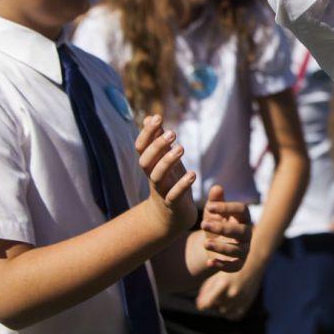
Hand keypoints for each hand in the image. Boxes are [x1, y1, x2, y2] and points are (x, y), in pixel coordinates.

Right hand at [135, 115, 196, 234]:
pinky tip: (192, 174)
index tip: (157, 117)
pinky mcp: (172, 204)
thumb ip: (158, 139)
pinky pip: (173, 195)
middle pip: (145, 161)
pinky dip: (182, 185)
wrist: (170, 216)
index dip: (146, 133)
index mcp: (150, 165)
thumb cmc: (169, 182)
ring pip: (157, 177)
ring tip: (181, 148)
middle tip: (173, 132)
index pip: (141, 147)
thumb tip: (150, 117)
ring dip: (167, 162)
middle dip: (157, 146)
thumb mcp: (164, 160)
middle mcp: (152, 177)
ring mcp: (161, 191)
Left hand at [195, 261, 261, 319]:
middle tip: (218, 291)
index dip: (203, 304)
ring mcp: (241, 298)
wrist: (254, 262)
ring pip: (223, 311)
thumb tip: (199, 306)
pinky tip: (230, 303)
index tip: (204, 301)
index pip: (207, 303)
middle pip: (215, 306)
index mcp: (223, 284)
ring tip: (224, 295)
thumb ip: (206, 290)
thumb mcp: (217, 274)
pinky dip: (230, 313)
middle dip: (213, 301)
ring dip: (221, 306)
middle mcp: (232, 293)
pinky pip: (234, 316)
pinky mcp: (248, 302)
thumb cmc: (231, 266)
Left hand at [199, 185, 250, 272]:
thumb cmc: (216, 223)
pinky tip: (209, 262)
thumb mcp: (213, 212)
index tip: (209, 206)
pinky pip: (234, 266)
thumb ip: (215, 201)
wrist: (213, 244)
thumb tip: (216, 187)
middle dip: (222, 228)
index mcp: (243, 218)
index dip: (227, 207)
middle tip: (203, 224)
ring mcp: (244, 249)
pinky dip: (222, 265)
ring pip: (237, 250)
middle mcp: (247, 233)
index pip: (242, 209)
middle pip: (241, 231)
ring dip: (221, 247)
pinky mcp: (238, 263)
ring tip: (205, 243)